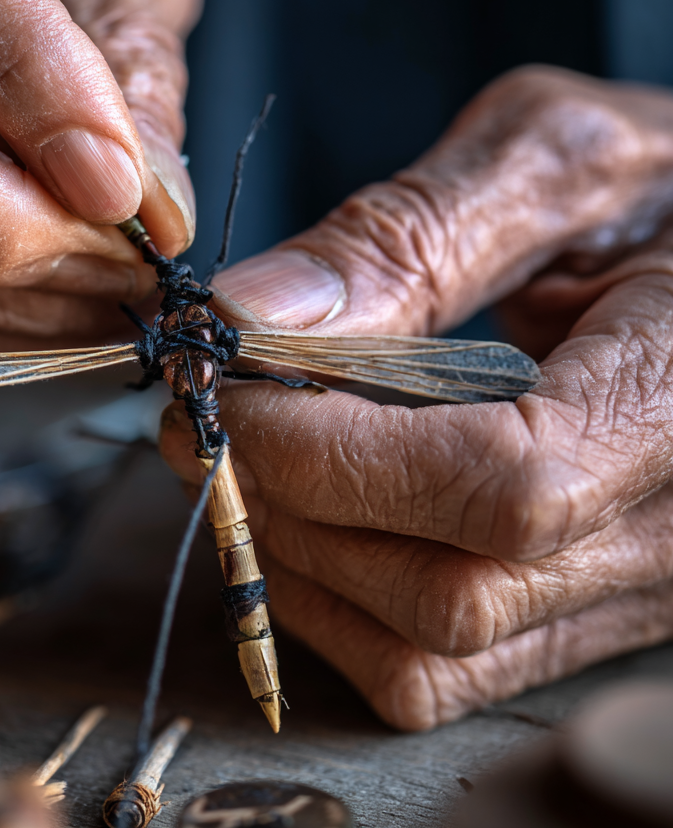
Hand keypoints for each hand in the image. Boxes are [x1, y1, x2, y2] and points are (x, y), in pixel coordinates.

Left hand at [160, 66, 672, 728]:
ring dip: (298, 561)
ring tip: (239, 456)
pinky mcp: (588, 609)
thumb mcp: (553, 155)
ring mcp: (636, 588)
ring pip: (436, 653)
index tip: (230, 389)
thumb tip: (253, 312)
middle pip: (451, 595)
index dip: (335, 452)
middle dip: (291, 506)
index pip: (502, 488)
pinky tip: (301, 514)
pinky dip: (340, 607)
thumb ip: (410, 231)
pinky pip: (449, 673)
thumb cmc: (664, 184)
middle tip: (201, 417)